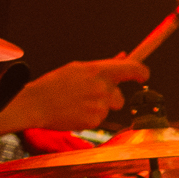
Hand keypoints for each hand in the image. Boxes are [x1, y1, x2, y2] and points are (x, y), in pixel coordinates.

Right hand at [6, 59, 149, 133]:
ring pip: (109, 108)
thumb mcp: (77, 69)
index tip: (143, 76)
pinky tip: (74, 111)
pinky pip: (100, 119)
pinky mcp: (95, 121)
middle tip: (88, 94)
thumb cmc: (56, 84)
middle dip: (109, 97)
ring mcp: (99, 106)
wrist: (35, 104)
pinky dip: (90, 116)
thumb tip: (124, 56)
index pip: (132, 69)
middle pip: (120, 96)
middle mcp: (102, 88)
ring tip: (77, 102)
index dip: (142, 72)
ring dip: (99, 106)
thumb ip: (103, 65)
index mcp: (97, 71)